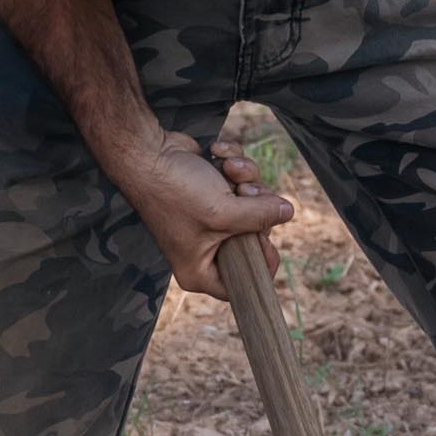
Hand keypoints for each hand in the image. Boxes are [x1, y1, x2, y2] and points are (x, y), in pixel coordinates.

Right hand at [111, 124, 290, 291]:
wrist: (148, 151)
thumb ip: (260, 217)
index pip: (243, 284)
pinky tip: (218, 155)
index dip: (262, 261)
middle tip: (244, 192)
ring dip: (246, 178)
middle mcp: (204, 248)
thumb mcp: (223, 211)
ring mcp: (210, 218)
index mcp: (199, 270)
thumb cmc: (174, 190)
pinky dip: (233, 164)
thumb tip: (288, 213)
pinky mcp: (212, 191)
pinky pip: (240, 180)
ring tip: (228, 169)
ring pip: (252, 202)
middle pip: (254, 237)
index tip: (265, 236)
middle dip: (255, 206)